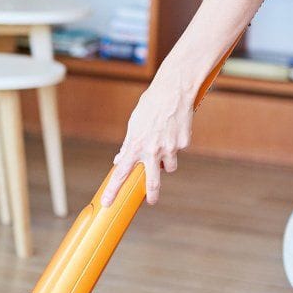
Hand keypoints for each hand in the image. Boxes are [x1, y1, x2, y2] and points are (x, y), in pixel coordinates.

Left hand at [101, 78, 194, 205]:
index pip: (121, 173)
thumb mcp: (134, 123)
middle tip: (151, 201)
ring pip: (169, 167)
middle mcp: (152, 150)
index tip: (108, 202)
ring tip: (163, 145)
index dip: (113, 190)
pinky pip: (178, 151)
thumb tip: (121, 159)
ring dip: (165, 163)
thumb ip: (128, 144)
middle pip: (152, 182)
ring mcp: (170, 148)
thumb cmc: (151, 105)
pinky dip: (175, 145)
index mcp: (136, 145)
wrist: (174, 91)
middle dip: (152, 195)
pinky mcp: (184, 143)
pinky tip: (174, 130)